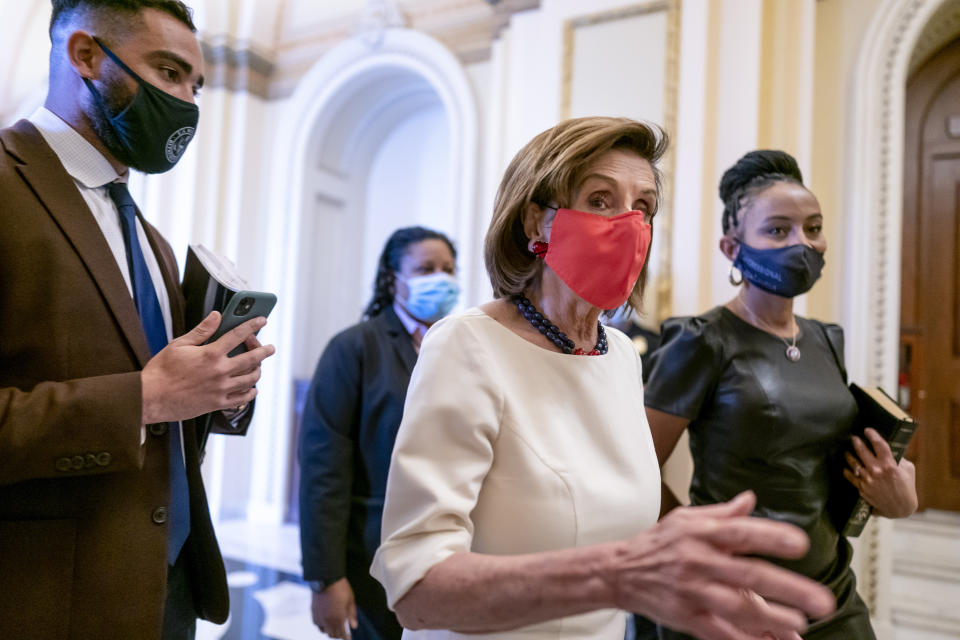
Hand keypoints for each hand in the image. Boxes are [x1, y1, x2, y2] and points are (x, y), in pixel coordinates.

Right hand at [141, 311, 275, 423]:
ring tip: (259, 366)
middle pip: (252, 359)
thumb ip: (202, 331)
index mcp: (211, 354)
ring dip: (258, 370)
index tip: (262, 321)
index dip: (253, 325)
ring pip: (251, 379)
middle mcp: (220, 372)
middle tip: (270, 347)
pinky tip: (252, 388)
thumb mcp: (179, 345)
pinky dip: (251, 392)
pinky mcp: (217, 404)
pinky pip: (242, 399)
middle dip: (264, 350)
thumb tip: (216, 316)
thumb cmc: (162, 370)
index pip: (238, 335)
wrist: (150, 398)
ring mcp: (221, 389)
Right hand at [311, 578, 357, 638]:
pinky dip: (322, 625)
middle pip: (332, 634)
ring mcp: (319, 616)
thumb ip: (352, 614)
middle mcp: (327, 620)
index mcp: (338, 618)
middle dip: (338, 634)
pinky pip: (317, 624)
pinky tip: (325, 621)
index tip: (349, 638)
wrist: (326, 578)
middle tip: (343, 631)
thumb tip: (353, 626)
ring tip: (334, 626)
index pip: (342, 634)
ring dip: (330, 631)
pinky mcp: (313, 612)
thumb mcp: (351, 600)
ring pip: (324, 631)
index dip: (346, 637)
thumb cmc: (341, 588)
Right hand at [613, 491, 834, 639]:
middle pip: (748, 575)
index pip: (741, 533)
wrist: (620, 571)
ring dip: (771, 617)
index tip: (801, 544)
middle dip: (788, 588)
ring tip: (800, 623)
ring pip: (736, 607)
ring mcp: (693, 591)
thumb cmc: (658, 544)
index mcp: (702, 532)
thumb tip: (751, 499)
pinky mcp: (687, 617)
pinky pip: (720, 632)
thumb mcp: (686, 518)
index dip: (771, 537)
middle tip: (821, 599)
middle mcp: (699, 561)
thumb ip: (723, 513)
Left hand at [843, 428, 917, 518]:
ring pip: (853, 462)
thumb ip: (898, 459)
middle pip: (862, 451)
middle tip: (853, 438)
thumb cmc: (907, 488)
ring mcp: (868, 479)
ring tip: (847, 451)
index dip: (872, 435)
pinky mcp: (862, 488)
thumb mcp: (908, 470)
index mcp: (890, 465)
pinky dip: (847, 470)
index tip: (867, 430)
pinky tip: (847, 467)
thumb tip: (889, 449)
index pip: (879, 445)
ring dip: (849, 455)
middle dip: (856, 442)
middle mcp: (877, 471)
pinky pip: (850, 476)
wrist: (901, 508)